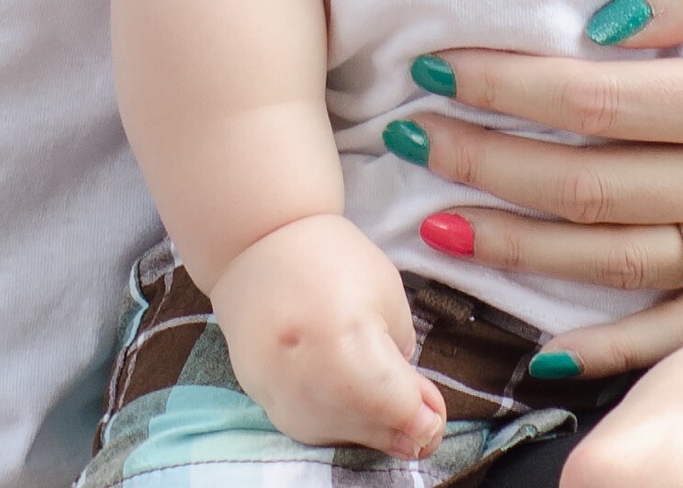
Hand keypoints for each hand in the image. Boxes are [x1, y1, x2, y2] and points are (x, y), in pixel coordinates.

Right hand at [209, 216, 445, 456]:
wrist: (255, 246)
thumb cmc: (331, 258)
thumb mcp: (390, 296)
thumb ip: (408, 363)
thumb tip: (418, 413)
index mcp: (353, 359)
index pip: (410, 420)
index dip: (427, 411)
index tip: (426, 391)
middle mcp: (317, 396)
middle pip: (382, 434)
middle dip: (399, 414)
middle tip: (389, 363)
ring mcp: (289, 408)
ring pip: (353, 436)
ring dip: (368, 414)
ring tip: (355, 357)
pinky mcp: (270, 410)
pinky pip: (321, 427)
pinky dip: (338, 411)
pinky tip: (333, 372)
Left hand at [395, 0, 682, 375]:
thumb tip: (602, 17)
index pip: (591, 95)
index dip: (503, 80)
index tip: (432, 63)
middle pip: (587, 184)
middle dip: (483, 164)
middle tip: (402, 141)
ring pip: (620, 262)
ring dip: (520, 250)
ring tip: (437, 227)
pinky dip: (612, 351)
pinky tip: (542, 351)